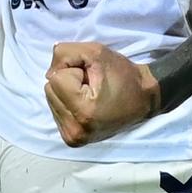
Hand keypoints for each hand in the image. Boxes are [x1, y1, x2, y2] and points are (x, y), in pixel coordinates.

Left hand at [45, 41, 161, 146]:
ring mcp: (73, 138)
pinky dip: (68, 103)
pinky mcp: (72, 140)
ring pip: (51, 99)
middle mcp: (76, 130)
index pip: (56, 78)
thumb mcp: (96, 52)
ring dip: (68, 92)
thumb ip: (66, 53)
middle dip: (69, 82)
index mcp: (83, 111)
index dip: (75, 70)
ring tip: (90, 95)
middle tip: (92, 86)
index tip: (94, 78)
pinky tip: (86, 105)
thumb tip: (49, 70)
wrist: (143, 98)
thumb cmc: (122, 74)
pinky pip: (56, 111)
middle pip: (50, 90)